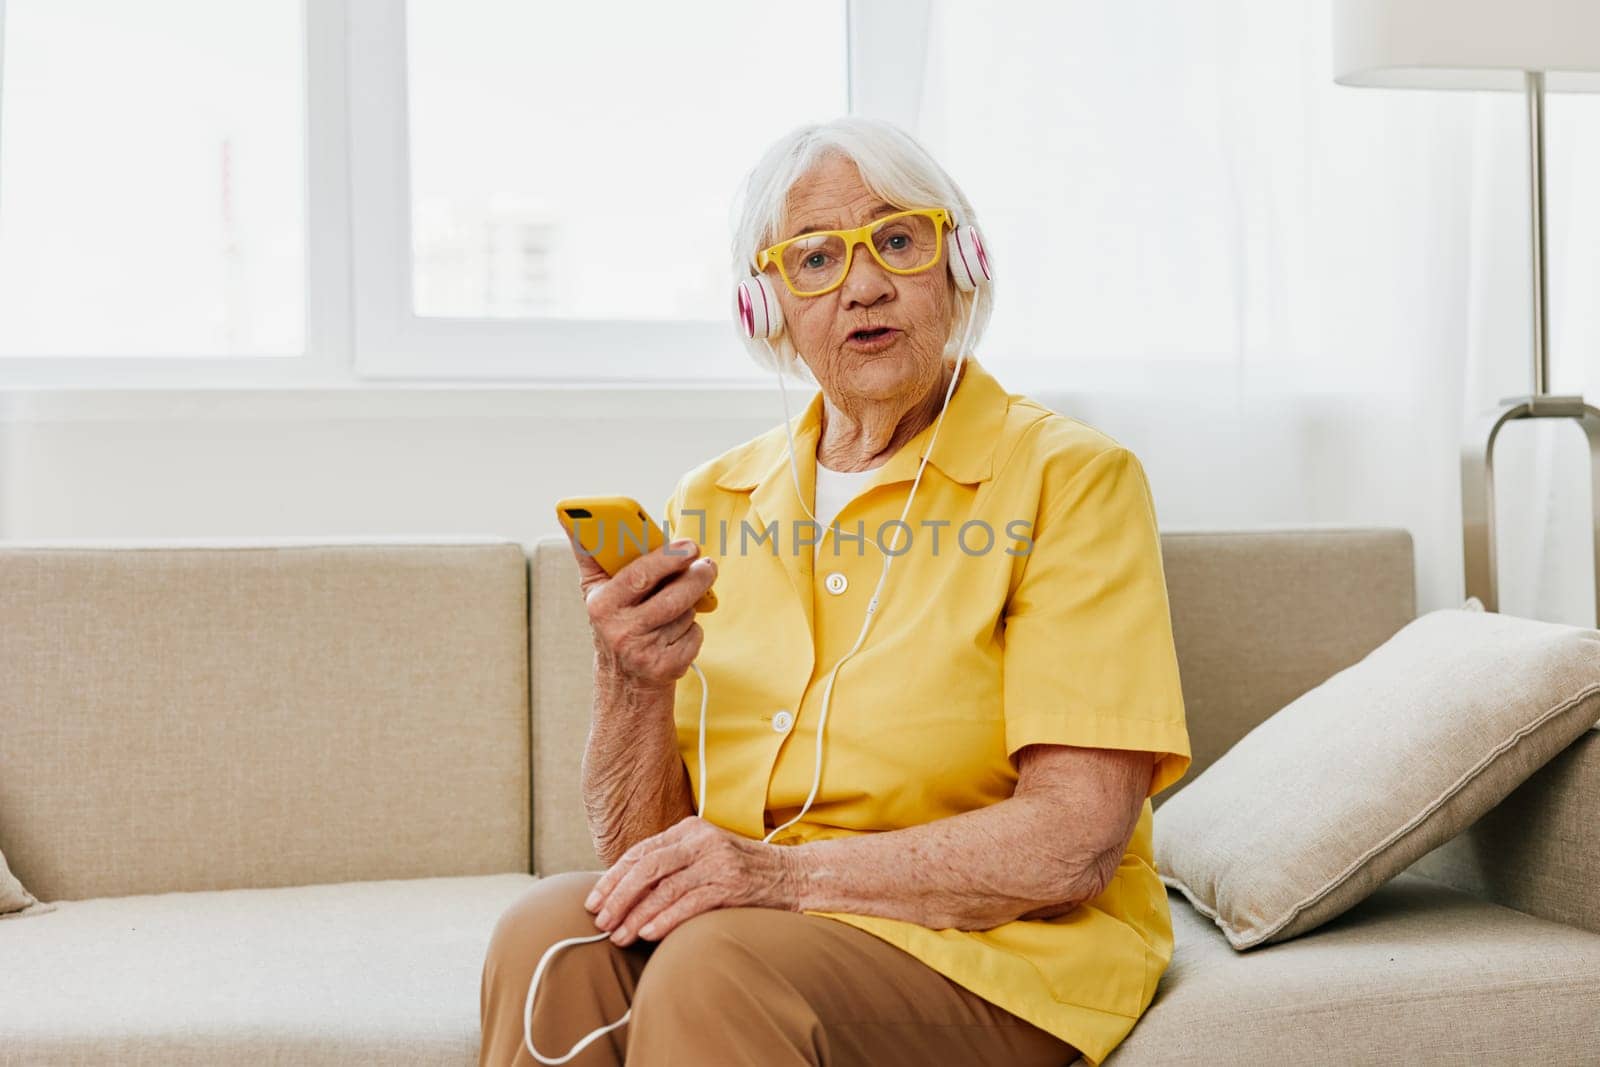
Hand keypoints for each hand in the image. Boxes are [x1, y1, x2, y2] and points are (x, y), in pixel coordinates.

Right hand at [570, 536, 716, 687]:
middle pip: (671, 597)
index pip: (637, 575)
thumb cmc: (615, 620)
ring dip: (692, 603)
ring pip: (686, 614)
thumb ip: (590, 554)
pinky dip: (693, 629)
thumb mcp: (596, 590)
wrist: (623, 679)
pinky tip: (678, 631)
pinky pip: (694, 635)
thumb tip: (571, 520)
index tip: (688, 546)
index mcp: (602, 603)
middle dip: (695, 577)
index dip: (665, 558)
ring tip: (685, 598)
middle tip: (707, 564)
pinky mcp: (665, 668)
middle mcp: (620, 630)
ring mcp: (643, 652)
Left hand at [583, 816, 802, 946]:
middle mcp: (701, 840)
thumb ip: (671, 864)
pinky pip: (689, 903)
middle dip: (618, 896)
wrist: (791, 874)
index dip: (613, 877)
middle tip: (601, 921)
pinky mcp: (730, 884)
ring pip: (665, 888)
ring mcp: (716, 861)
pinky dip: (664, 920)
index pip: (641, 851)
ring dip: (637, 915)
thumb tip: (624, 892)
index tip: (594, 900)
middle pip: (647, 867)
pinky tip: (648, 934)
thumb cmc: (740, 870)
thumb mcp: (703, 855)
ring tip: (619, 936)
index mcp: (689, 829)